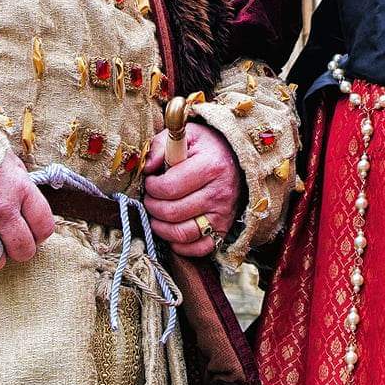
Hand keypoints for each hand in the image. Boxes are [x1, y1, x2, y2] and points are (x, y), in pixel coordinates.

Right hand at [0, 151, 54, 268]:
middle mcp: (1, 210)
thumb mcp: (11, 165)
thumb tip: (33, 218)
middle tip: (11, 237)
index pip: (44, 227)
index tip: (33, 230)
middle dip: (19, 247)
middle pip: (23, 251)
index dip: (40, 232)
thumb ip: (25, 192)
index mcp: (20, 188)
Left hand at [142, 121, 241, 257]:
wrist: (238, 160)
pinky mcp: (224, 229)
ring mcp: (223, 215)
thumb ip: (161, 145)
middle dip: (152, 207)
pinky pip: (199, 248)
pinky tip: (172, 231)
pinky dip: (181, 246)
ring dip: (161, 228)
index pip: (169, 187)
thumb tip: (146, 167)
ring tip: (156, 215)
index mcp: (211, 166)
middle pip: (172, 213)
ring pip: (182, 234)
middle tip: (150, 198)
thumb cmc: (207, 148)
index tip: (150, 181)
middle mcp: (219, 193)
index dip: (152, 187)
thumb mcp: (188, 135)